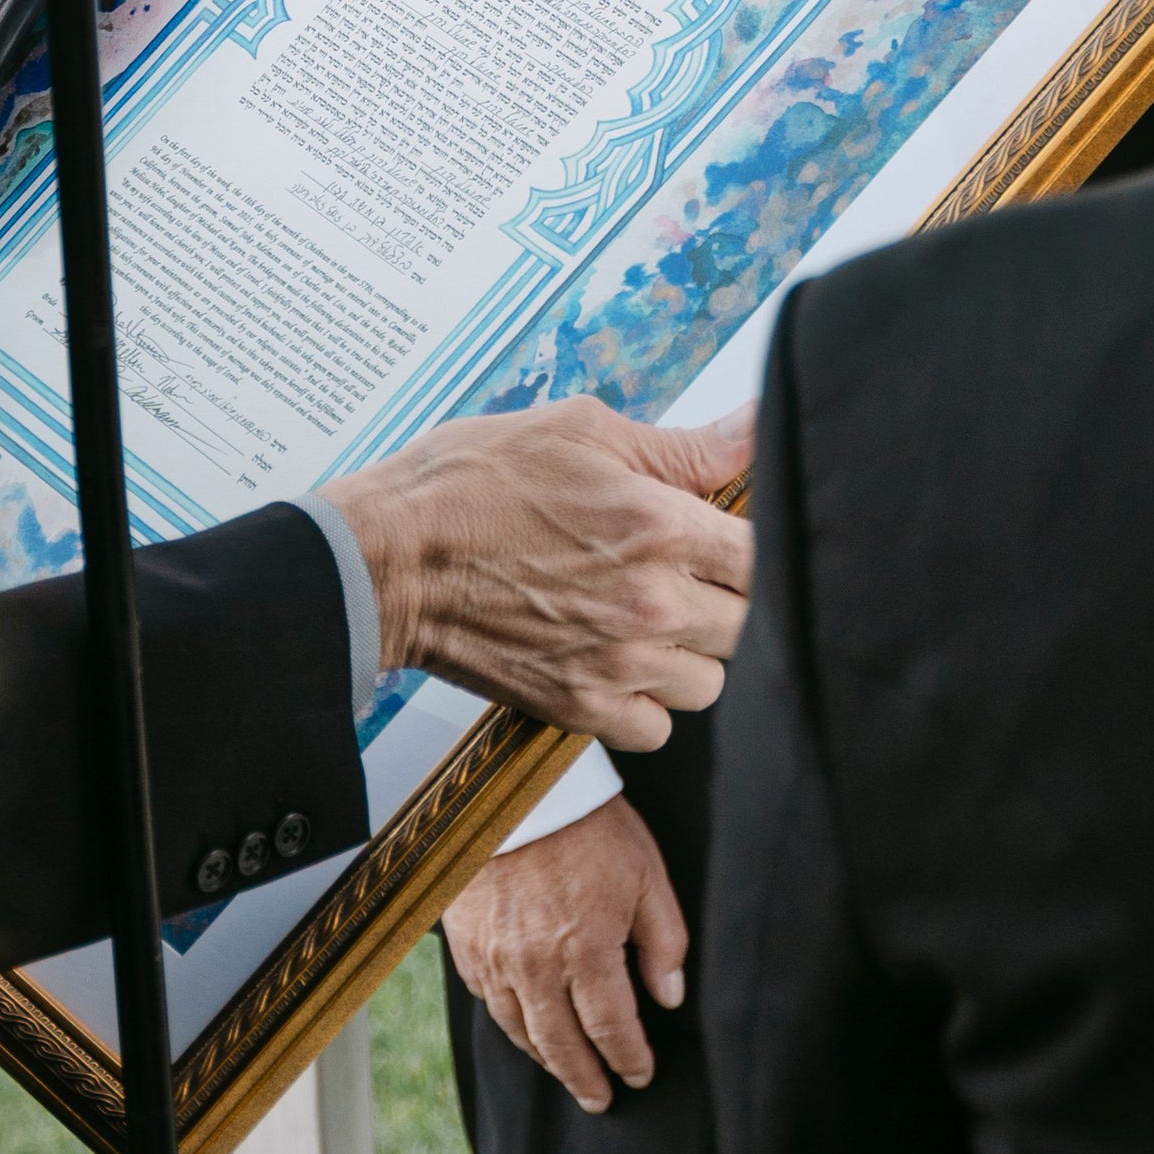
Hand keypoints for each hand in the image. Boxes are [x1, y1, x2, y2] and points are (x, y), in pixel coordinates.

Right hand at [322, 400, 752, 748]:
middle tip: (690, 573)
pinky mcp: (578, 707)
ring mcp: (616, 663)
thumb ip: (682, 445)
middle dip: (729, 596)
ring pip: (712, 682)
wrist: (388, 558)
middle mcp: (650, 602)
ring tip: (656, 619)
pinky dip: (650, 705)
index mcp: (659, 526)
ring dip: (695, 653)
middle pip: (749, 622)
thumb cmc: (472, 483)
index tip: (726, 535)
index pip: (764, 553)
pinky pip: (657, 729)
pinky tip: (624, 663)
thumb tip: (757, 423)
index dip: (752, 544)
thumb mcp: (581, 431)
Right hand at [446, 797, 687, 1111]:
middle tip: (601, 1099)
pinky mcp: (467, 945)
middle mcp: (535, 966)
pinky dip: (511, 1023)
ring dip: (547, 1059)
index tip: (640, 1075)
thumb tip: (669, 996)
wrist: (516, 788)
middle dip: (585, 1078)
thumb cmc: (588, 825)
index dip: (628, 1058)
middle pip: (561, 1044)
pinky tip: (526, 1027)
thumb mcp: (646, 873)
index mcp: (585, 949)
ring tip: (568, 1074)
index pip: (610, 1028)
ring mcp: (495, 958)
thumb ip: (663, 940)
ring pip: (520, 1030)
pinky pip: (489, 1001)